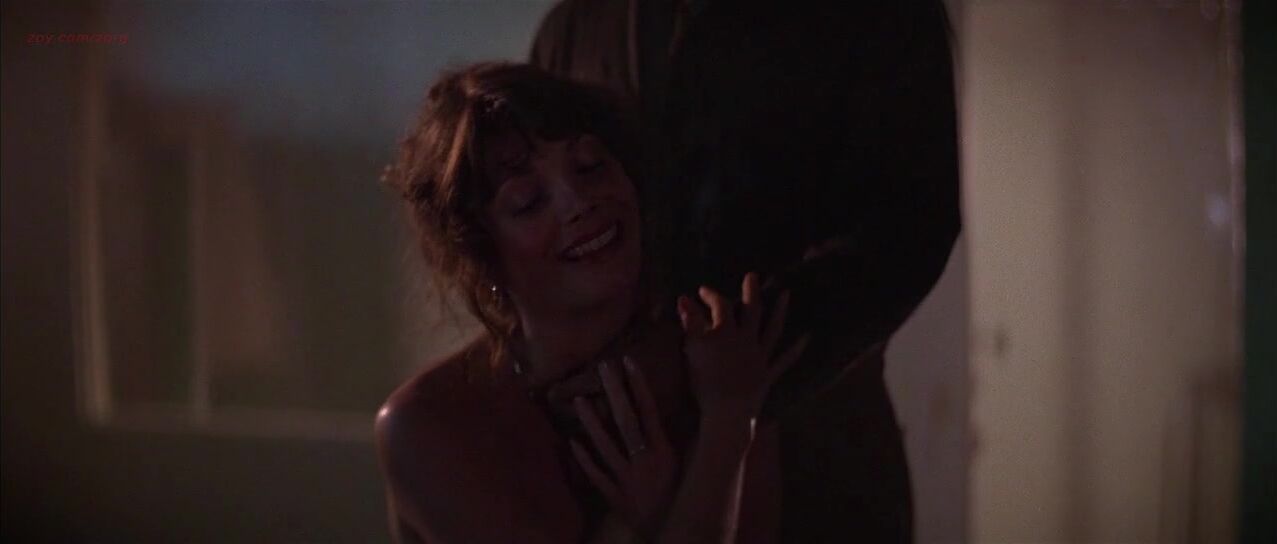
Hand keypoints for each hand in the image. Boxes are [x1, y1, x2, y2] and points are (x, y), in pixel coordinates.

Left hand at [570, 357, 678, 538]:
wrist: (676, 535)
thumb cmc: (689, 498)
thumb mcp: (693, 466)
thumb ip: (690, 439)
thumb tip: (694, 408)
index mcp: (665, 452)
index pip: (650, 411)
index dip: (639, 385)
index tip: (628, 361)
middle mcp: (645, 462)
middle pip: (626, 422)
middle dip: (614, 392)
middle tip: (603, 367)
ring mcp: (627, 479)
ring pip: (605, 446)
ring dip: (591, 423)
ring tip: (578, 400)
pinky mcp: (616, 497)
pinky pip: (596, 475)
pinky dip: (584, 460)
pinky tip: (571, 442)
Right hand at [678, 272, 809, 420]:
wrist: (726, 411)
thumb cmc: (705, 380)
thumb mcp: (692, 349)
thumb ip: (689, 322)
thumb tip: (684, 299)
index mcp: (726, 331)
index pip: (720, 306)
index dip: (711, 295)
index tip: (702, 291)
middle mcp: (747, 339)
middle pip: (752, 310)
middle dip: (751, 292)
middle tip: (752, 276)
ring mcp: (760, 355)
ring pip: (773, 329)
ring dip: (780, 311)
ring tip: (786, 295)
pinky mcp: (768, 373)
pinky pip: (784, 359)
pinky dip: (796, 349)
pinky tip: (806, 337)